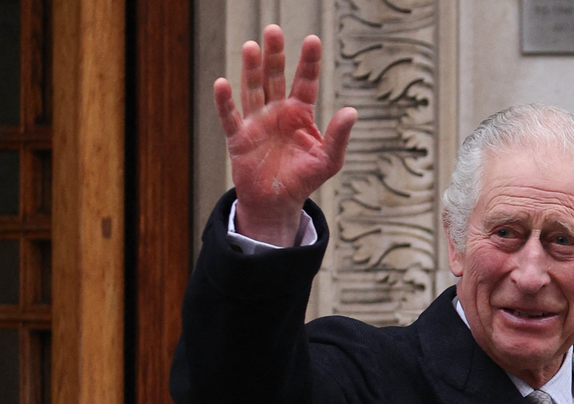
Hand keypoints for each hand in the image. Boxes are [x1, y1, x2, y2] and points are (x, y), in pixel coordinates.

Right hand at [214, 25, 356, 245]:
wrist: (278, 203)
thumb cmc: (304, 179)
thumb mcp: (329, 160)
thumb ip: (339, 136)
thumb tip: (351, 111)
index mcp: (300, 113)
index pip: (306, 81)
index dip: (309, 62)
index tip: (312, 40)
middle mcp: (277, 111)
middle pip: (275, 77)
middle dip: (275, 55)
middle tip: (274, 29)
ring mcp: (257, 122)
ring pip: (253, 89)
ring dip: (251, 69)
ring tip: (252, 47)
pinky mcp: (239, 137)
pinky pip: (230, 116)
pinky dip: (225, 101)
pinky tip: (222, 83)